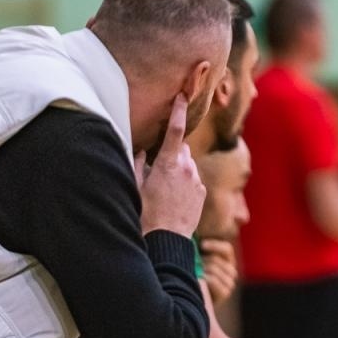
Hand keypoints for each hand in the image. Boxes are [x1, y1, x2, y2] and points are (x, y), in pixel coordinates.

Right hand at [138, 93, 204, 236]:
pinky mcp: (202, 194)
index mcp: (168, 164)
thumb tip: (142, 150)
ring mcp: (197, 182)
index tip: (182, 96)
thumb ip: (138, 164)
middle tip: (158, 168)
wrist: (166, 241)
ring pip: (189, 165)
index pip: (176, 130)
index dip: (179, 110)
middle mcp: (187, 169)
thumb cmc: (146, 214)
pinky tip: (174, 198)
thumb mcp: (135, 187)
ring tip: (165, 189)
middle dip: (172, 152)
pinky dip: (186, 183)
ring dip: (179, 169)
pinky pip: (194, 180)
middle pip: (182, 148)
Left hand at [198, 237, 237, 302]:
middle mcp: (231, 270)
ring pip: (216, 269)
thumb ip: (199, 250)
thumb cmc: (192, 276)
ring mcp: (229, 282)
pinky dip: (206, 279)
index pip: (227, 249)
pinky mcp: (225, 292)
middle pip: (218, 260)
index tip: (202, 244)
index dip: (215, 245)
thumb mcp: (196, 261)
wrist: (191, 300)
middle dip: (203, 260)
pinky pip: (215, 281)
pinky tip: (199, 280)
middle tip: (193, 263)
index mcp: (226, 260)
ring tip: (195, 272)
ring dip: (203, 270)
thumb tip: (195, 237)